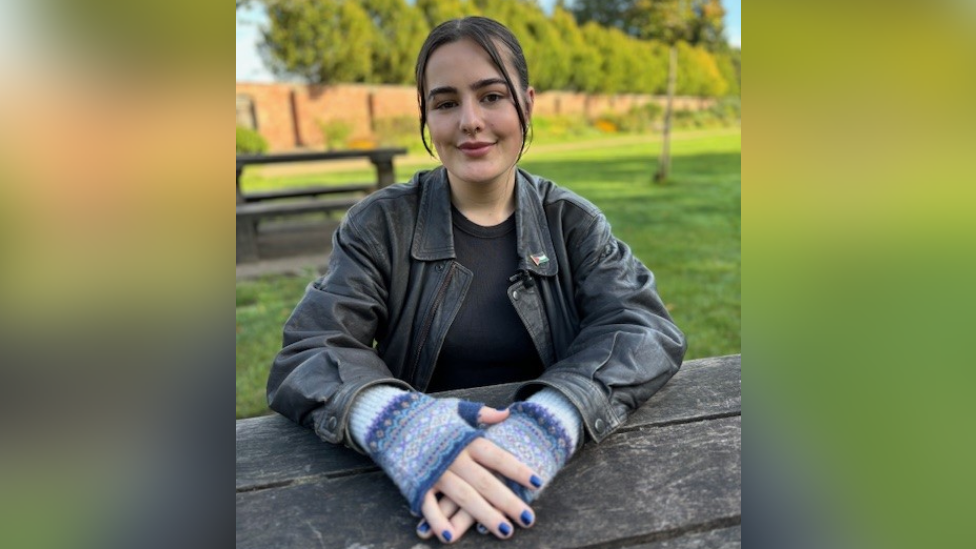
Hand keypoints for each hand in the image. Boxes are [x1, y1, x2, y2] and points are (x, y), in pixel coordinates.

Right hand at [416, 406, 539, 543]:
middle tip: (528, 518)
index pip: (497, 456)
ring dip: (484, 515)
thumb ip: (481, 414)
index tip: (537, 482)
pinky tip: (451, 537)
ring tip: (505, 531)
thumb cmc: (426, 415)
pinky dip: (438, 521)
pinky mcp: (416, 483)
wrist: (388, 418)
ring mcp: (435, 472)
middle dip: (508, 501)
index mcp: (465, 439)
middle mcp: (453, 457)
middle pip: (485, 482)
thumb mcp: (455, 409)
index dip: (517, 469)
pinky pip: (428, 505)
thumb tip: (507, 414)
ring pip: (463, 497)